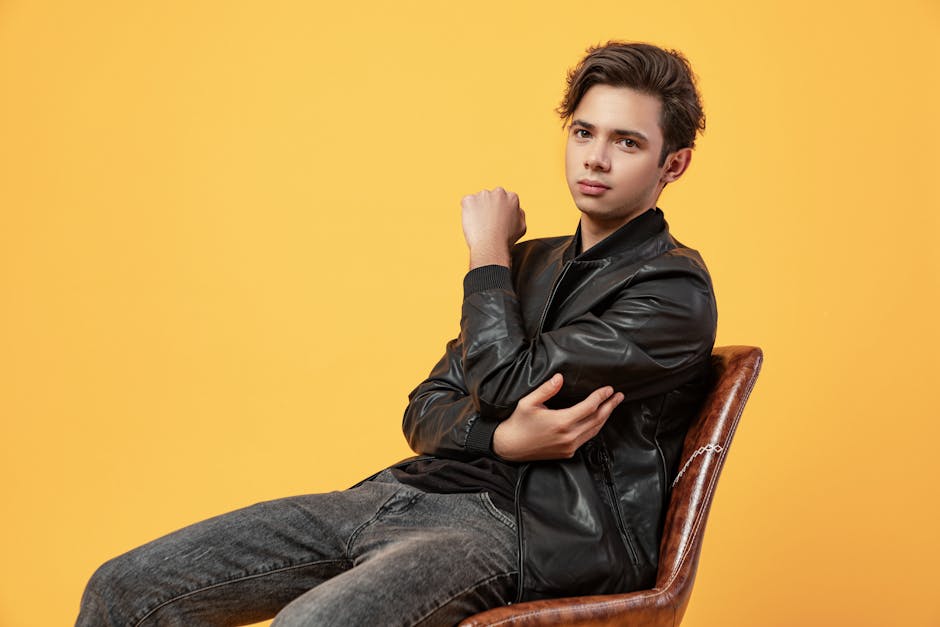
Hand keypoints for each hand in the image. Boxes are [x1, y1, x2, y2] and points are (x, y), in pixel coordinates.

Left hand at [460, 187, 526, 268]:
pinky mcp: (469, 200)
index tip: (497, 220)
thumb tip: (516, 209)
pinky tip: (472, 222)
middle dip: (489, 207)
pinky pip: (466, 203)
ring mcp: (483, 195)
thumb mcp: (522, 227)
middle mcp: (499, 192)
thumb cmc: (506, 240)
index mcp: (512, 197)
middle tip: (487, 223)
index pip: (504, 200)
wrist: (490, 246)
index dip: (499, 211)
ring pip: (478, 200)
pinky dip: (467, 211)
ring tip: (480, 225)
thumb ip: (520, 214)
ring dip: (478, 209)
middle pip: (491, 197)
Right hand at [492, 374, 623, 461]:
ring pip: (594, 430)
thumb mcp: (528, 402)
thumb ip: (546, 389)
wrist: (510, 447)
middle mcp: (569, 436)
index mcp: (561, 422)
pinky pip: (587, 438)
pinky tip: (597, 419)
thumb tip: (560, 377)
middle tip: (619, 396)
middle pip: (597, 419)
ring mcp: (569, 446)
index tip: (609, 389)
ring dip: (605, 417)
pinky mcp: (568, 452)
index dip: (601, 397)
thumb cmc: (518, 423)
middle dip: (610, 406)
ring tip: (612, 405)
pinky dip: (595, 427)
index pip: (589, 407)